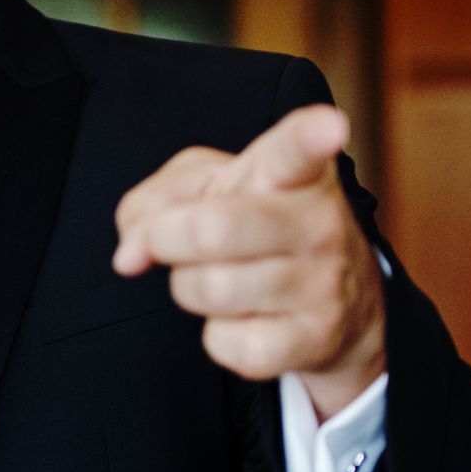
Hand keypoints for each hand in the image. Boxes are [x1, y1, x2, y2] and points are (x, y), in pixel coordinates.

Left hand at [112, 103, 385, 420]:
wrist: (341, 302)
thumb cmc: (257, 226)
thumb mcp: (206, 189)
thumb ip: (155, 201)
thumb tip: (129, 255)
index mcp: (294, 172)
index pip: (299, 150)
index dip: (311, 135)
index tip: (329, 126)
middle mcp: (318, 223)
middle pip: (213, 230)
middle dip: (166, 239)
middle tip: (170, 239)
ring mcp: (322, 283)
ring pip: (212, 289)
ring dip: (191, 287)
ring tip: (220, 276)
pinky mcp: (314, 338)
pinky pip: (228, 345)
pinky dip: (218, 336)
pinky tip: (244, 318)